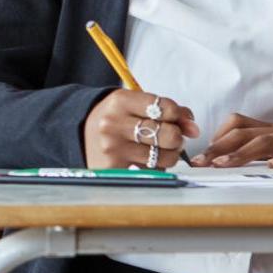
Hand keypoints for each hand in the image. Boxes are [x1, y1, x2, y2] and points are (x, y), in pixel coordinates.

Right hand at [82, 89, 198, 168]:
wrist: (79, 131)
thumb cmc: (116, 116)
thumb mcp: (135, 103)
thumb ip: (166, 110)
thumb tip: (193, 129)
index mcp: (120, 101)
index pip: (166, 108)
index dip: (181, 116)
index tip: (181, 121)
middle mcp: (114, 123)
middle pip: (168, 134)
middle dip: (177, 137)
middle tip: (171, 137)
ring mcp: (112, 148)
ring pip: (163, 157)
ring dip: (170, 155)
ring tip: (160, 149)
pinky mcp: (112, 168)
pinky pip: (150, 172)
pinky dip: (155, 167)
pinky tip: (146, 160)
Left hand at [191, 107, 272, 168]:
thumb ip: (256, 144)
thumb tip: (225, 156)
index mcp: (268, 129)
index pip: (236, 128)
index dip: (216, 139)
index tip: (197, 157)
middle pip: (244, 135)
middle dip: (219, 148)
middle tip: (200, 163)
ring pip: (266, 142)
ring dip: (243, 153)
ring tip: (224, 163)